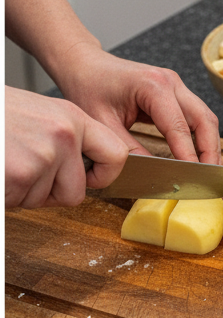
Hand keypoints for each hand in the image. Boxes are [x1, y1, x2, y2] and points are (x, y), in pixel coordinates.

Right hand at [5, 85, 130, 207]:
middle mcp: (62, 134)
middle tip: (20, 167)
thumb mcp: (36, 115)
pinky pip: (20, 202)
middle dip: (49, 191)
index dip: (105, 175)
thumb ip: (65, 139)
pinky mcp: (21, 173)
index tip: (91, 178)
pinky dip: (6, 194)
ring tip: (5, 160)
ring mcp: (42, 155)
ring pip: (45, 200)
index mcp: (71, 117)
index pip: (117, 155)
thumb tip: (89, 172)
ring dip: (22, 191)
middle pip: (76, 191)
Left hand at [58, 46, 220, 165]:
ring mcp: (176, 86)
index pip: (180, 128)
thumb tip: (154, 174)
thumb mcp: (103, 124)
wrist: (83, 64)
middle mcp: (171, 82)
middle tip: (208, 178)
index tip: (192, 180)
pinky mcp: (176, 93)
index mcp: (153, 85)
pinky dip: (201, 138)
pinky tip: (198, 156)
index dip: (188, 157)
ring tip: (207, 171)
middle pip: (205, 120)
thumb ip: (130, 150)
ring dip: (209, 146)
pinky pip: (198, 118)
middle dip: (209, 152)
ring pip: (206, 119)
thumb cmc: (88, 87)